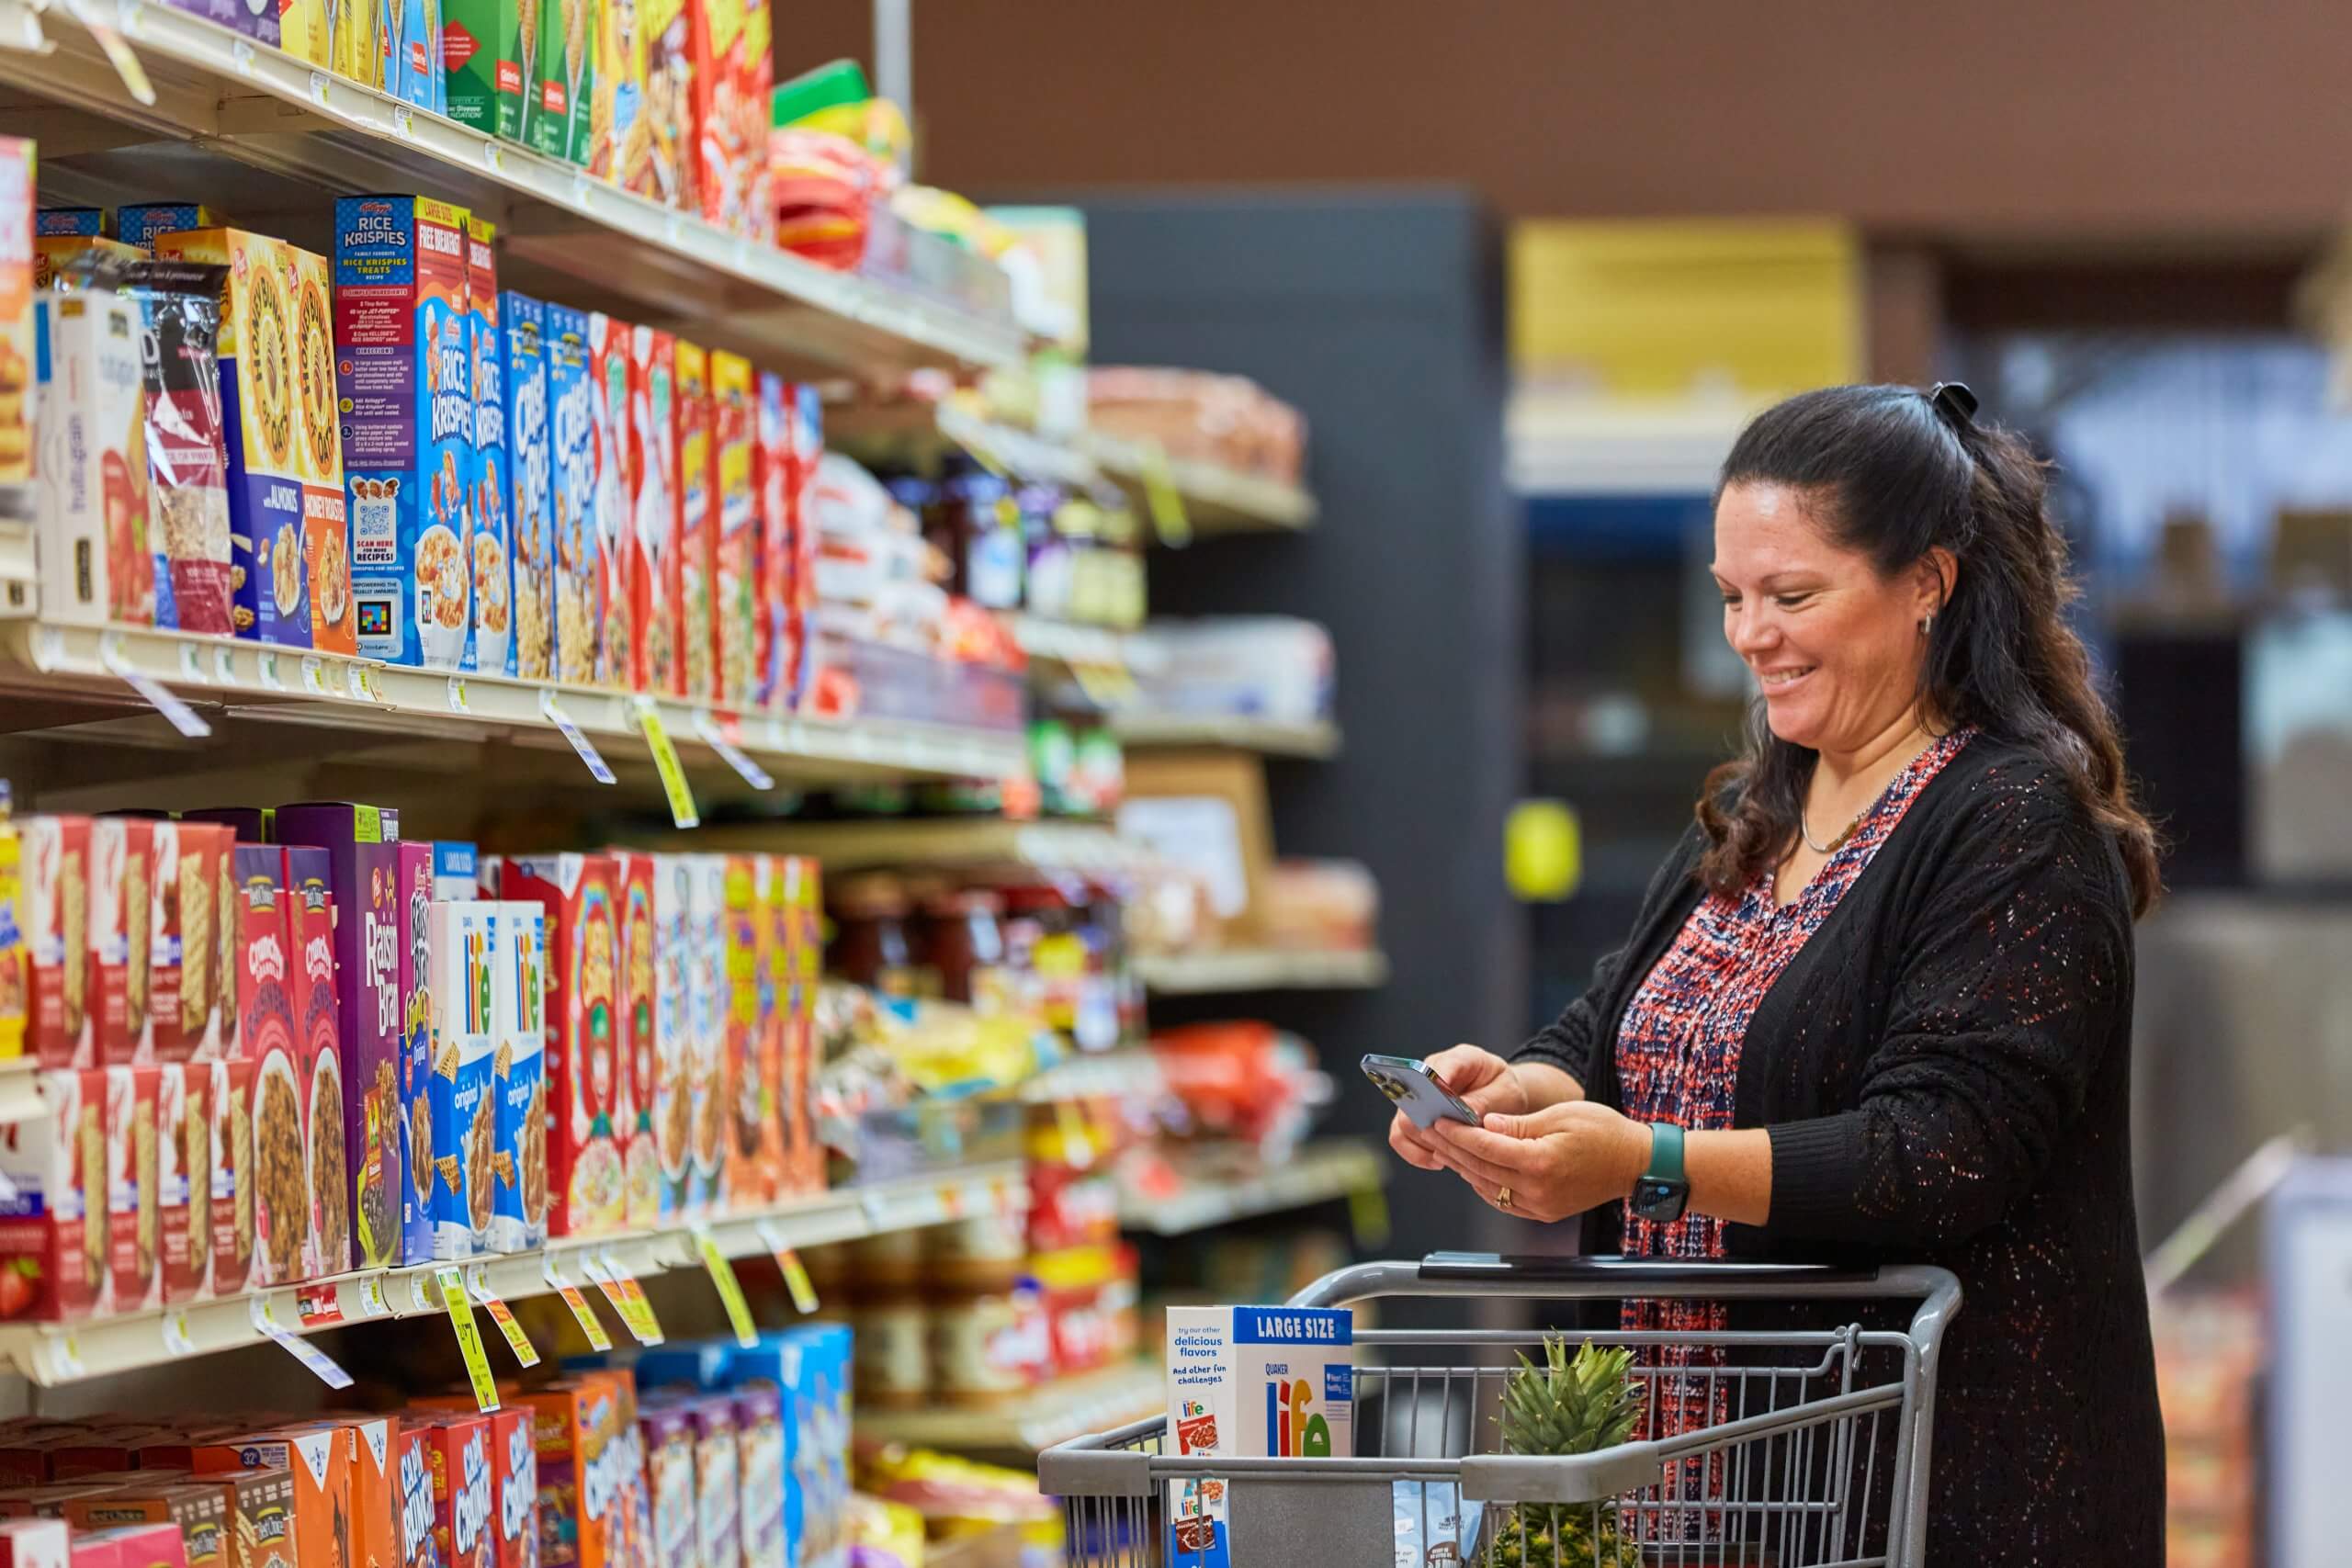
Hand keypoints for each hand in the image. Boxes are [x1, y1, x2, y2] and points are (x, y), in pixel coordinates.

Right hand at [1386, 1046, 1526, 1172]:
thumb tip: (1464, 1113)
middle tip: (1452, 1139)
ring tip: (1448, 1156)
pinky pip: (1401, 1138)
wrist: (1502, 1097)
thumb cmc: (1504, 1090)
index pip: (1442, 1065)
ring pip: (1404, 1122)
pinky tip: (1438, 1161)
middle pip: (1414, 1098)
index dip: (1437, 1081)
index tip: (1442, 1097)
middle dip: (1431, 1123)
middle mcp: (1430, 1073)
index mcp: (1460, 1058)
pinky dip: (1416, 1153)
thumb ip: (1485, 1101)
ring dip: (1424, 1142)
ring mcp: (1418, 1096)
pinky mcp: (1413, 1118)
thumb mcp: (1506, 1093)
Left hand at [1425, 1101, 1652, 1223]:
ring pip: (1487, 1187)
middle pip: (1481, 1168)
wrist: (1636, 1164)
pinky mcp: (1543, 1212)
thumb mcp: (1561, 1115)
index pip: (1486, 1147)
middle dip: (1450, 1148)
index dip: (1457, 1133)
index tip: (1436, 1120)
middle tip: (1426, 1130)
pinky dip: (1483, 1182)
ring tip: (1441, 1146)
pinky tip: (1469, 1167)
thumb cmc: (1604, 1131)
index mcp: (1541, 1162)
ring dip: (1462, 1166)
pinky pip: (1502, 1199)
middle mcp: (1537, 1190)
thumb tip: (1485, 1125)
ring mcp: (1540, 1205)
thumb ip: (1519, 1124)